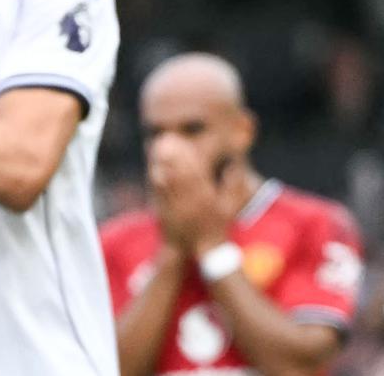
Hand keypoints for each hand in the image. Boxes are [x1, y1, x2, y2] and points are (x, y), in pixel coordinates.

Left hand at [148, 137, 235, 256]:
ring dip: (162, 163)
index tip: (185, 143)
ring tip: (159, 147)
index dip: (188, 157)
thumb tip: (234, 166)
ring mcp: (176, 207)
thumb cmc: (217, 228)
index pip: (196, 174)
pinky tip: (154, 167)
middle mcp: (189, 202)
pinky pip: (159, 193)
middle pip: (179, 174)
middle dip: (173, 155)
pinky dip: (157, 179)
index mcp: (206, 199)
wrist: (199, 250)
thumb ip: (233, 187)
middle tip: (168, 139)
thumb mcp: (230, 209)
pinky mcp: (165, 212)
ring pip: (167, 181)